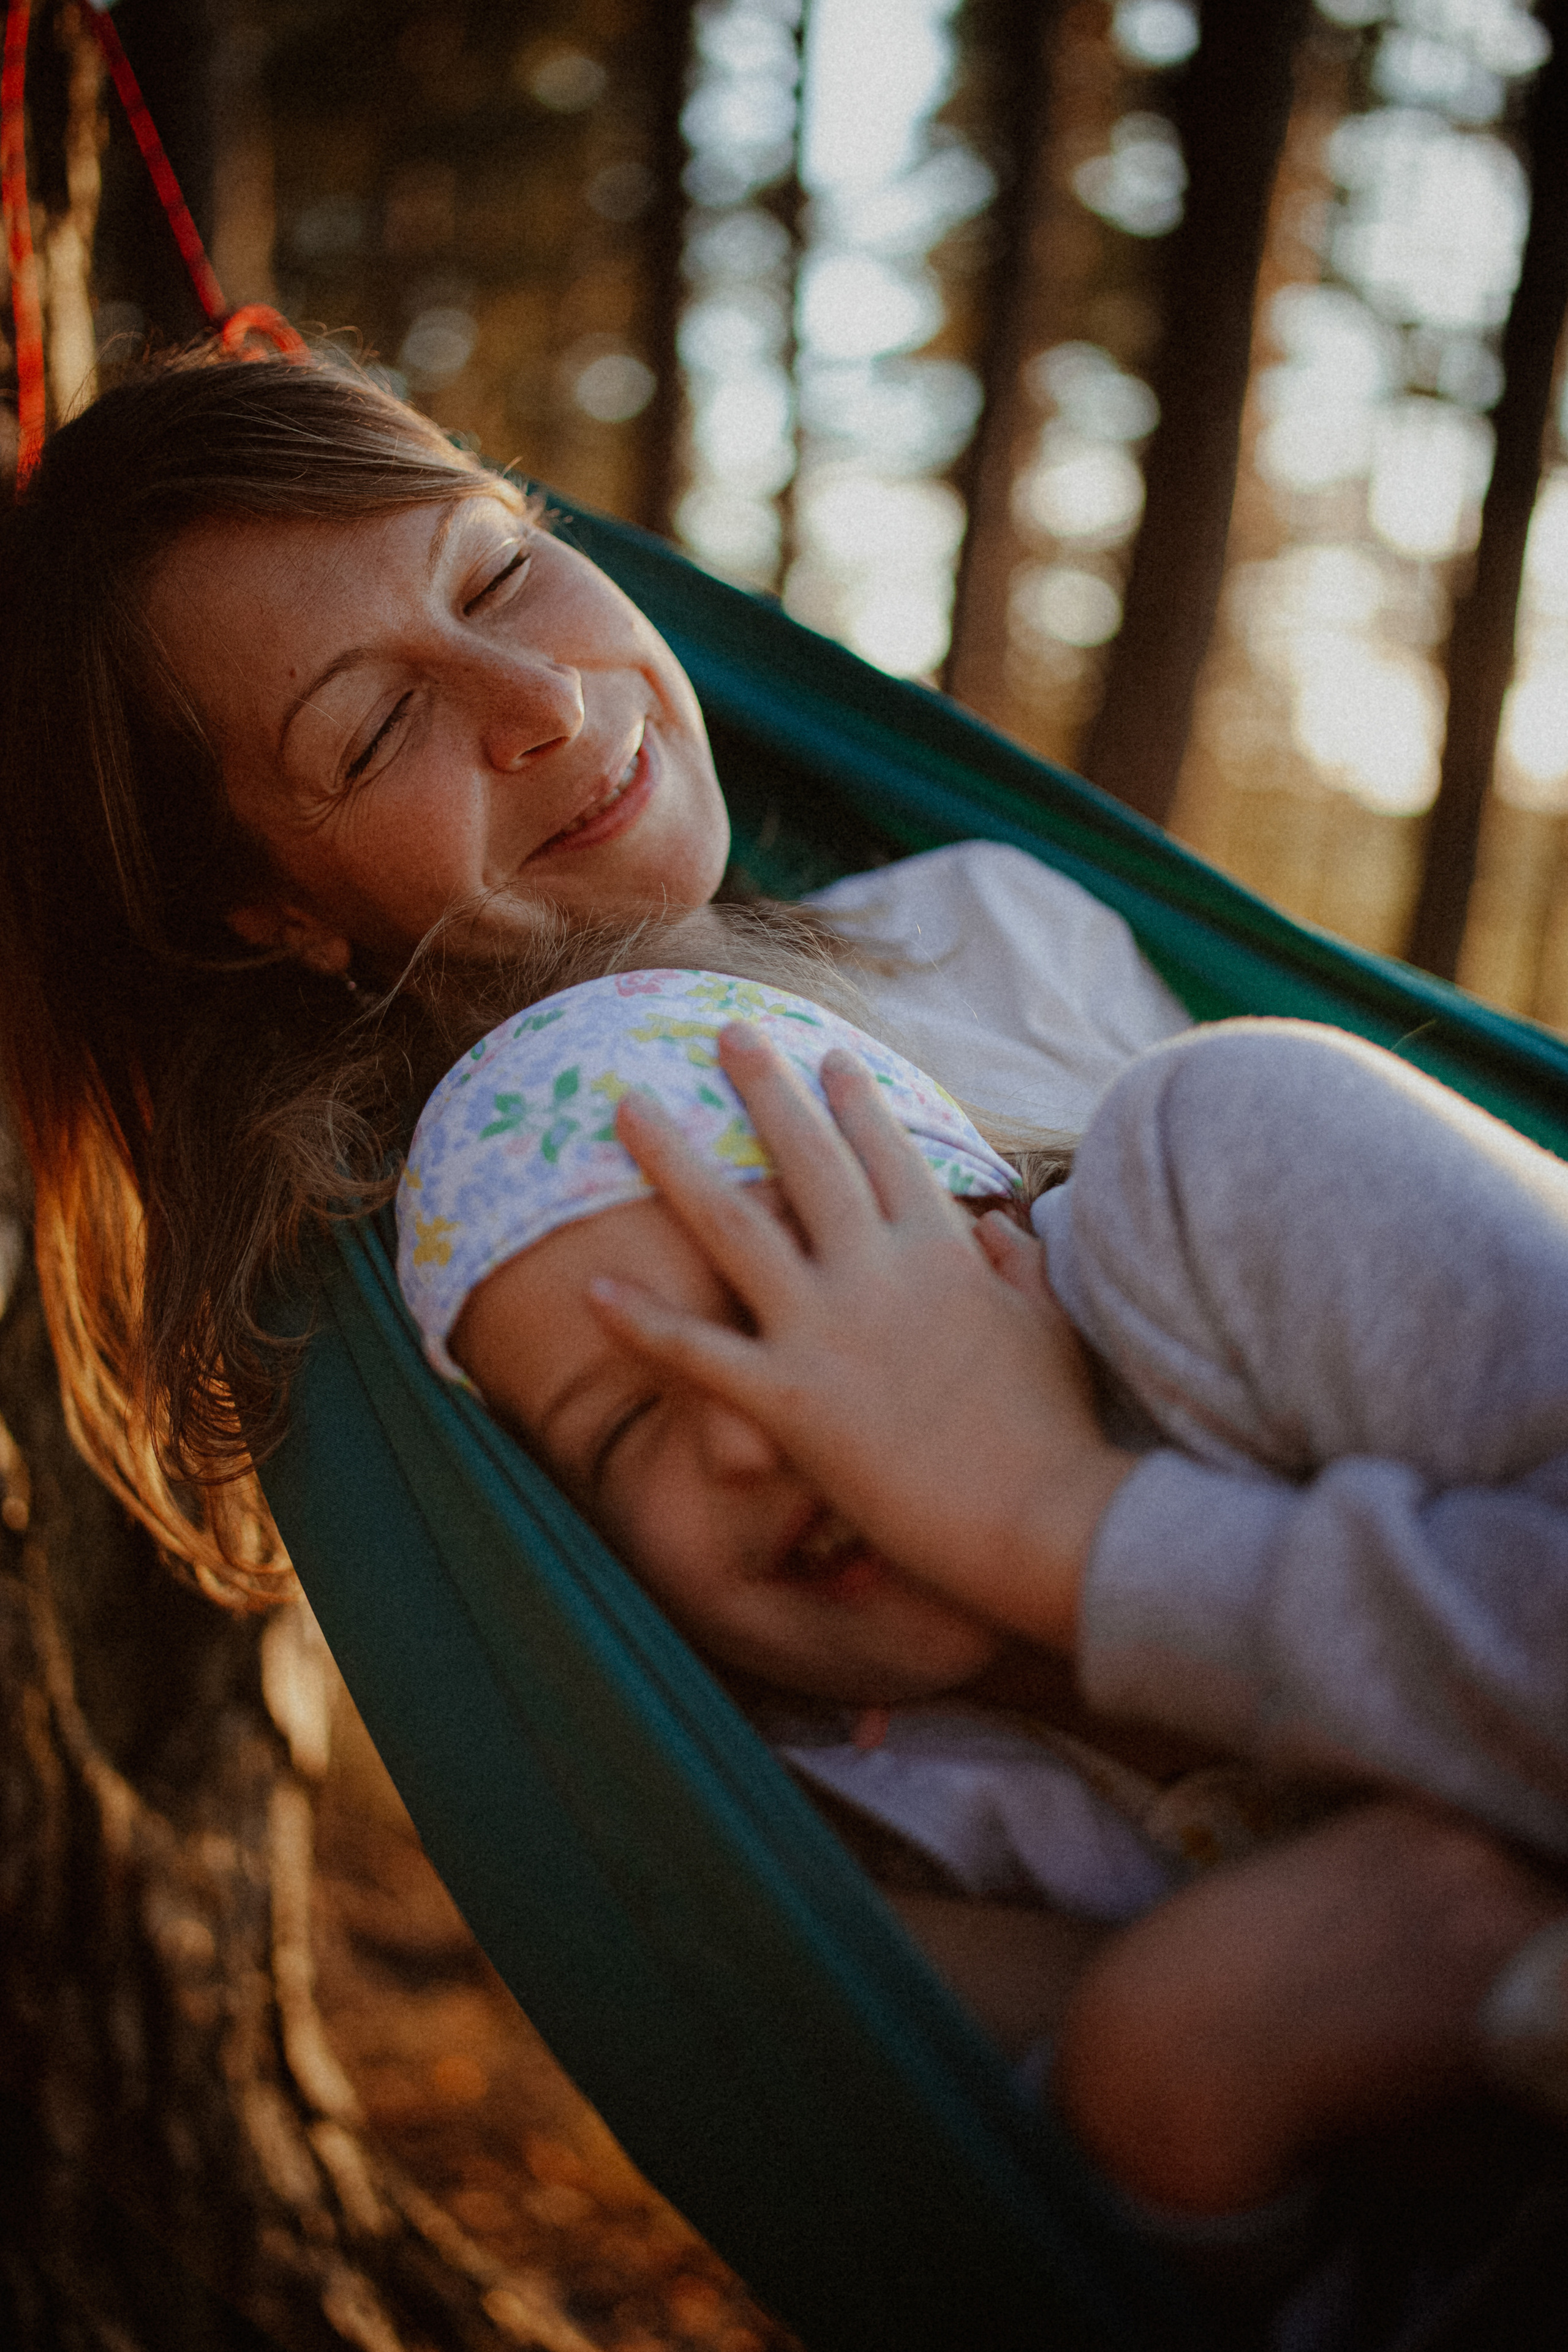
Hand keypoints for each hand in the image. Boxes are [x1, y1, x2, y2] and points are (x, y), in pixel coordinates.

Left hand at [591, 1023, 1135, 1650]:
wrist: (1042, 1514)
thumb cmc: (1055, 1429)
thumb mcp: (1051, 1326)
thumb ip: (1019, 1265)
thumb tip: (996, 1226)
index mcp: (942, 1252)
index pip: (889, 1154)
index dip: (855, 1101)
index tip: (827, 1057)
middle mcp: (876, 1271)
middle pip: (806, 1159)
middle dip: (763, 1086)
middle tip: (726, 1032)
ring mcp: (827, 1329)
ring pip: (731, 1224)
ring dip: (673, 1160)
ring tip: (626, 1105)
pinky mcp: (790, 1400)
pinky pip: (699, 1354)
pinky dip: (644, 1322)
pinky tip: (592, 1288)